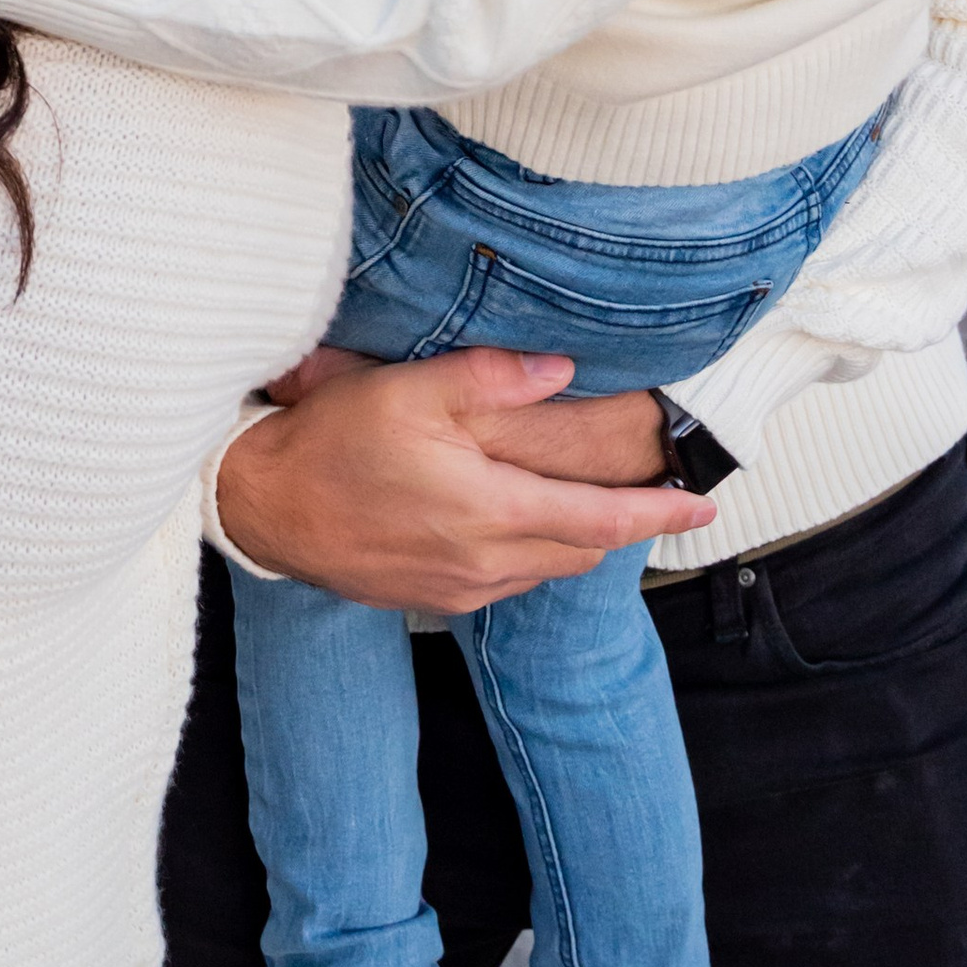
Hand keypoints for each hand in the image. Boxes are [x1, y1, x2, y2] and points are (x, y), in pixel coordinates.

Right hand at [214, 348, 711, 610]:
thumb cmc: (331, 442)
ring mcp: (458, 586)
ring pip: (546, 570)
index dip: (659, 515)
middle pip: (583, 551)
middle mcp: (484, 560)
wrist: (264, 506)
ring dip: (578, 542)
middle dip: (628, 528)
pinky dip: (533, 556)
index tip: (702, 507)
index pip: (601, 520)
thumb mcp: (409, 390)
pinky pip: (506, 581)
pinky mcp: (432, 597)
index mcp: (489, 508)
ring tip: (597, 512)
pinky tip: (521, 527)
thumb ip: (491, 378)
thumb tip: (561, 370)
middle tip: (661, 502)